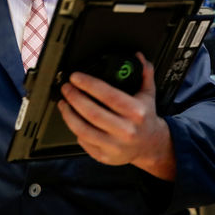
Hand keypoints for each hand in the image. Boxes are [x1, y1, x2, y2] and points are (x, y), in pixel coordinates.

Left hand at [57, 52, 174, 180]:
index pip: (109, 96)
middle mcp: (126, 131)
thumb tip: (138, 57)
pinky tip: (72, 119)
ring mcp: (115, 146)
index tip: (76, 77)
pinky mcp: (105, 157)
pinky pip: (83, 142)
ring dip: (69, 114)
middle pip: (92, 113)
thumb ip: (144, 74)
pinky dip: (74, 129)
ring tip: (63, 103)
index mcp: (137, 113)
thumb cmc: (145, 118)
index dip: (88, 84)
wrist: (150, 145)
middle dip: (74, 97)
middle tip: (66, 88)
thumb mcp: (148, 94)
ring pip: (83, 129)